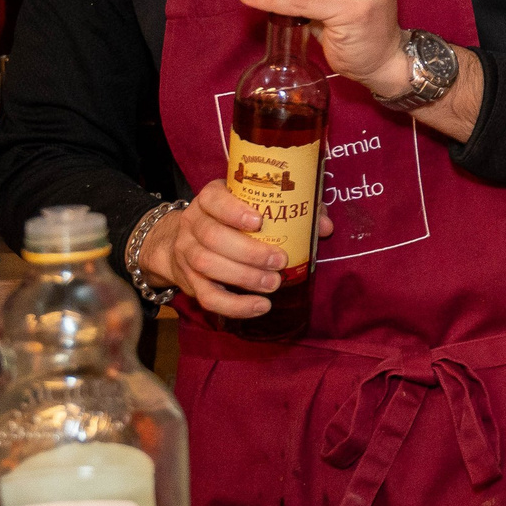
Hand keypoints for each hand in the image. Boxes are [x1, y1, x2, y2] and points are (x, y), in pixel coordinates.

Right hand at [137, 178, 334, 318]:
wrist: (181, 239)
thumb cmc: (232, 218)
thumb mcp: (253, 205)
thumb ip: (290, 209)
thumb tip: (324, 226)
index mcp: (209, 198)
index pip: (214, 200)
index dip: (234, 211)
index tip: (259, 222)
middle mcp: (193, 223)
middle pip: (213, 237)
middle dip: (248, 252)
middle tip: (279, 261)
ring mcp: (186, 252)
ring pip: (207, 265)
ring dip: (244, 277)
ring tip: (273, 284)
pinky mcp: (189, 281)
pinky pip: (207, 296)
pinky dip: (234, 305)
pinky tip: (259, 306)